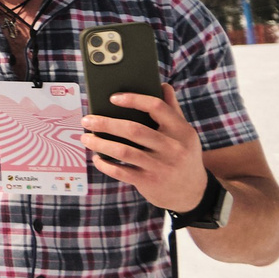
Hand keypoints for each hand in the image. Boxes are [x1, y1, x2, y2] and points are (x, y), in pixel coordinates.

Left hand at [80, 85, 209, 212]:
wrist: (192, 192)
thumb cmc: (183, 155)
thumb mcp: (184, 133)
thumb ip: (173, 110)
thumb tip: (163, 85)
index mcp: (181, 130)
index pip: (156, 107)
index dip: (134, 99)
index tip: (113, 98)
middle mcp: (172, 148)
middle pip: (133, 130)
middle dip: (106, 123)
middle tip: (87, 119)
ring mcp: (160, 166)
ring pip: (123, 151)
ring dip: (100, 143)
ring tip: (85, 138)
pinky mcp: (148, 182)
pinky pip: (120, 171)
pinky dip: (105, 164)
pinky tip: (97, 157)